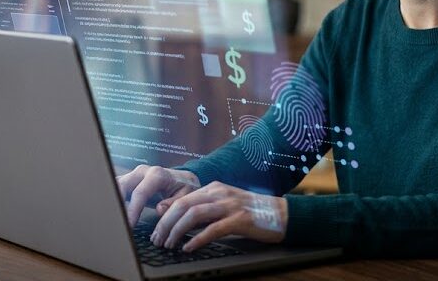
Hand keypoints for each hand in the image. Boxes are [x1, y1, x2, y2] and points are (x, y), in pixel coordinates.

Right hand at [116, 165, 199, 225]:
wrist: (183, 178)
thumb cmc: (185, 187)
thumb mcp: (186, 194)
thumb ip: (174, 202)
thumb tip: (159, 210)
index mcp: (157, 174)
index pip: (140, 193)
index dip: (132, 210)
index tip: (129, 225)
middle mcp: (142, 172)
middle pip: (122, 186)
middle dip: (117, 205)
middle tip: (117, 223)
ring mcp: (134, 175)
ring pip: (116, 185)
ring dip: (113, 201)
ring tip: (112, 219)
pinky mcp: (129, 180)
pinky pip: (117, 188)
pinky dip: (113, 199)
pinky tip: (112, 213)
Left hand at [151, 181, 287, 251]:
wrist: (281, 214)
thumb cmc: (250, 212)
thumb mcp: (222, 206)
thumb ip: (201, 209)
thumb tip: (172, 214)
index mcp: (213, 188)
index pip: (181, 199)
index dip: (165, 215)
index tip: (156, 231)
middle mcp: (220, 193)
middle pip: (183, 205)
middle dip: (166, 224)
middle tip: (157, 240)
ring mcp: (230, 205)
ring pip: (194, 215)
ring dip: (177, 231)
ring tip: (169, 244)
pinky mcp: (240, 219)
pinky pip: (213, 229)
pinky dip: (198, 239)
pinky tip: (189, 248)